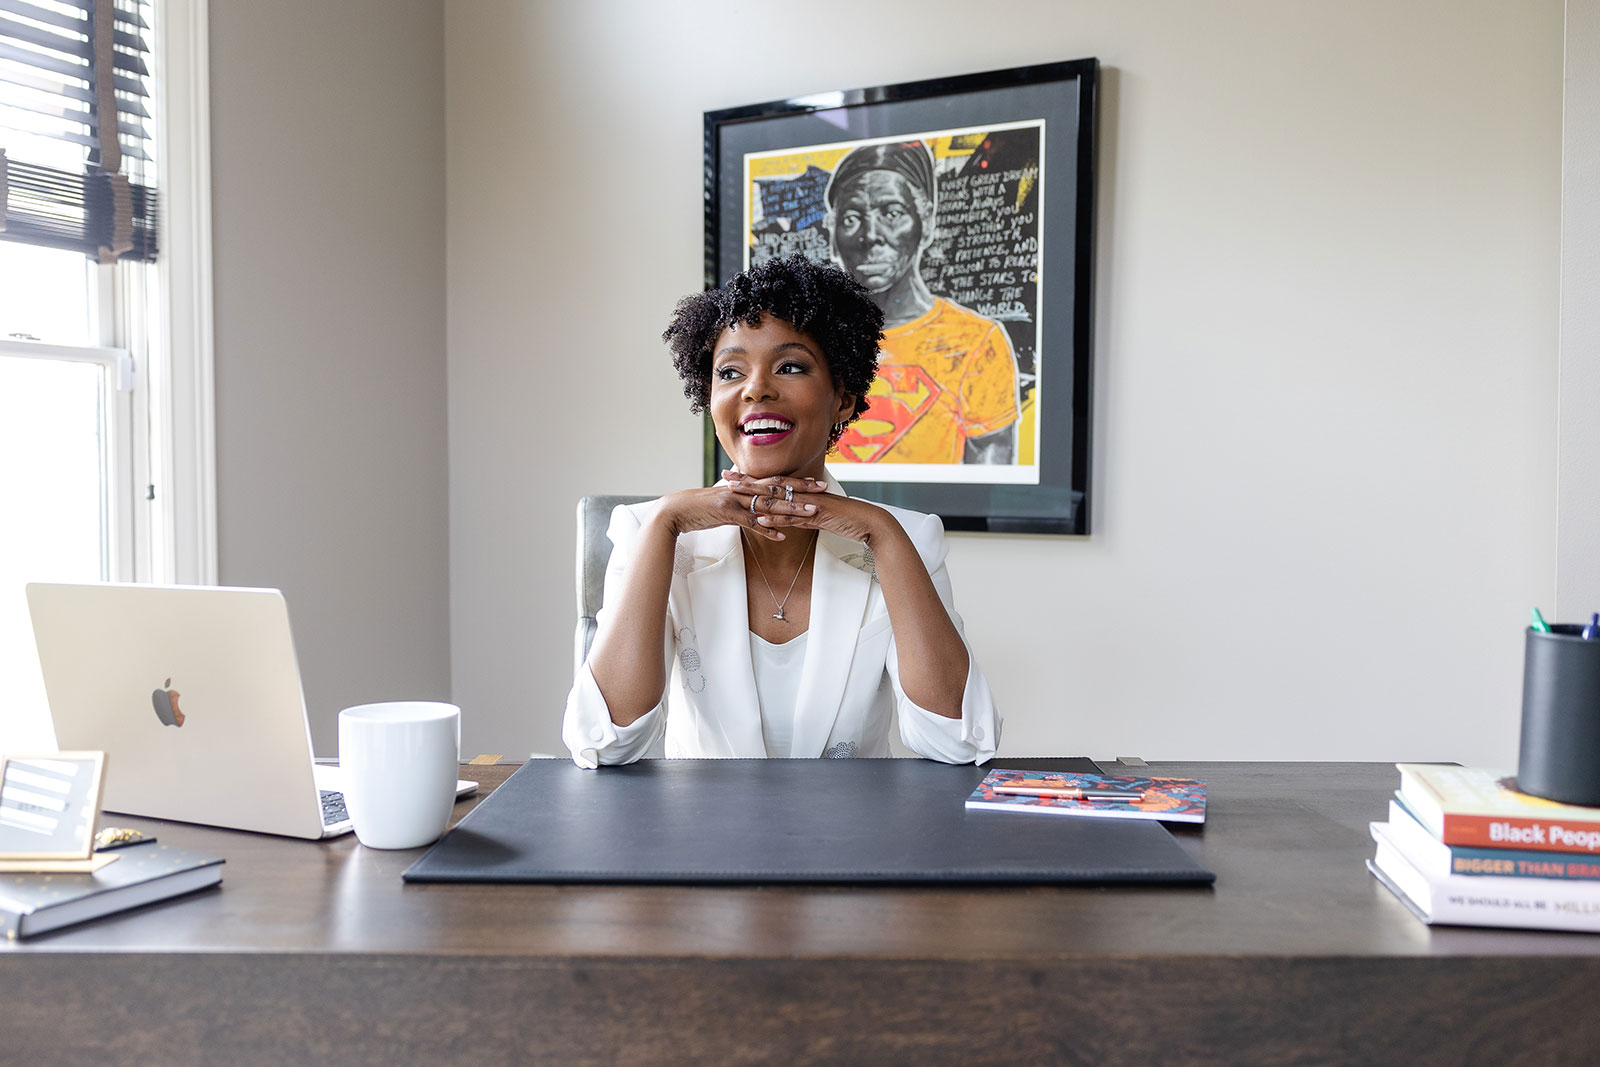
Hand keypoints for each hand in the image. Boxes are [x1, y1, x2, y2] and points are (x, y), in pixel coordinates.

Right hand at [655, 474, 828, 541]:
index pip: (773, 480)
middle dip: (801, 489)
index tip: (814, 482)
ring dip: (791, 508)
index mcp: (742, 485)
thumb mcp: (721, 502)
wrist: (675, 511)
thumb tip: (751, 506)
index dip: (795, 481)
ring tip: (812, 512)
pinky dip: (767, 529)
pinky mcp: (727, 514)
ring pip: (768, 503)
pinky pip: (751, 522)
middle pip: (776, 487)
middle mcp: (741, 489)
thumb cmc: (697, 508)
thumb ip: (738, 502)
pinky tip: (782, 535)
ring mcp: (735, 500)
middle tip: (823, 490)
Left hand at [723, 471, 890, 544]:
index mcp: (805, 492)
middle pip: (770, 485)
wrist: (871, 522)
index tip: (735, 475)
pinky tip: (760, 518)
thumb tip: (790, 517)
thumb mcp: (821, 517)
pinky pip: (794, 517)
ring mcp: (811, 504)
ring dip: (755, 496)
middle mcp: (805, 494)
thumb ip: (805, 515)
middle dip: (747, 481)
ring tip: (734, 493)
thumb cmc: (849, 520)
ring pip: (778, 498)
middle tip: (726, 475)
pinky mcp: (818, 516)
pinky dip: (776, 518)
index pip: (774, 483)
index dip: (754, 479)